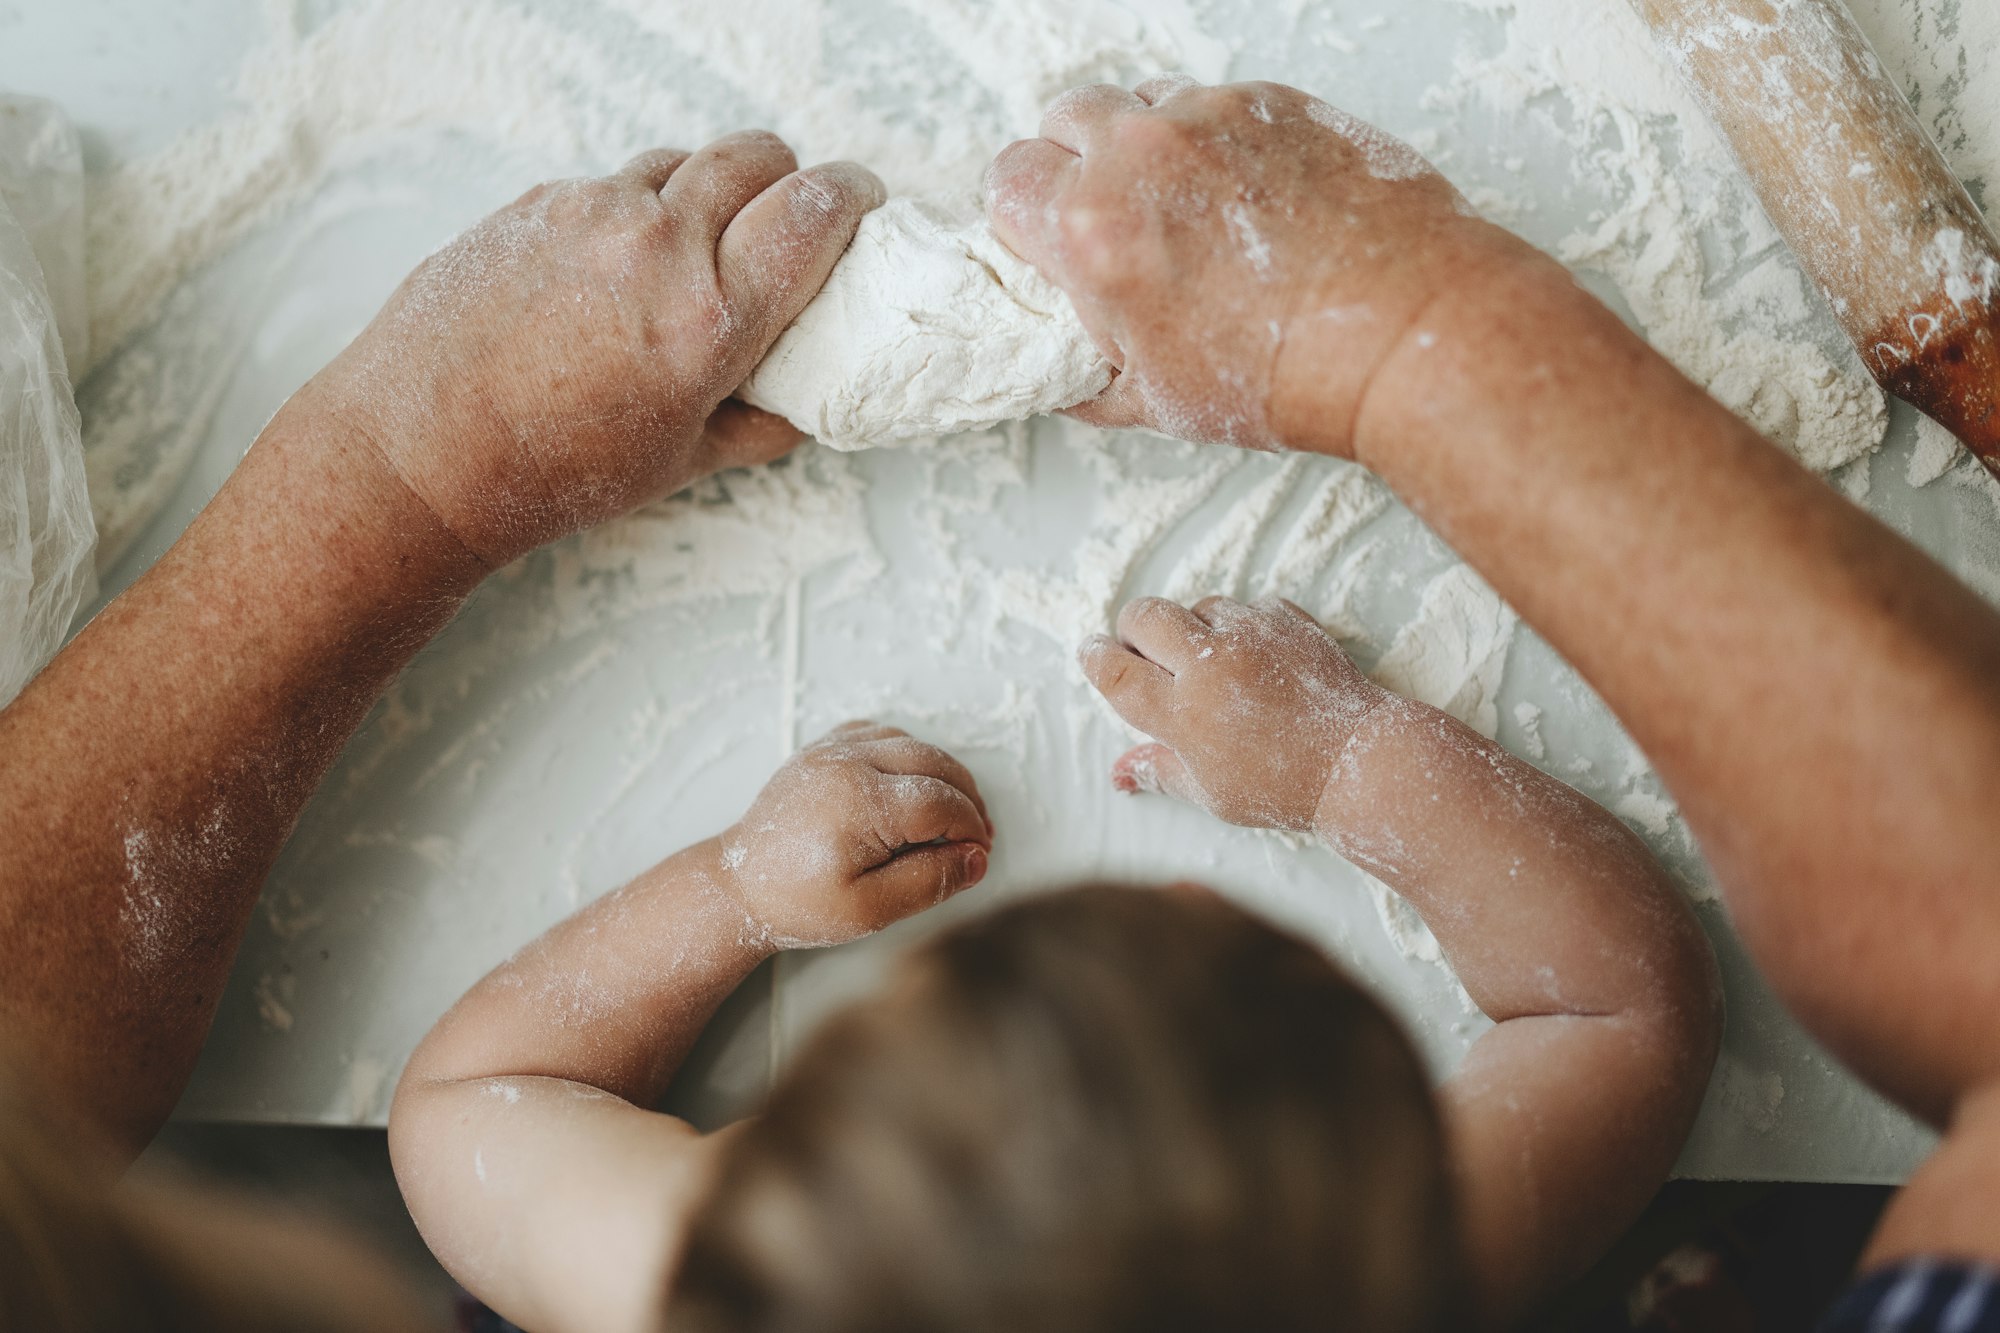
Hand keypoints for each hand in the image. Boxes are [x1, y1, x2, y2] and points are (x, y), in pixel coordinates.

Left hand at [300, 133, 884, 565]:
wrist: (419, 451)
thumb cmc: (550, 471)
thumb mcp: (680, 463)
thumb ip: (758, 425)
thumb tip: (800, 406)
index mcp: (709, 319)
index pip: (813, 212)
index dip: (851, 195)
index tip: (861, 200)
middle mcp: (655, 248)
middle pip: (756, 156)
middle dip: (787, 176)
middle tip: (789, 212)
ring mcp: (590, 213)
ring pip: (681, 162)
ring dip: (707, 189)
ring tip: (697, 244)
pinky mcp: (536, 203)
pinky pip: (610, 184)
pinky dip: (634, 211)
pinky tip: (617, 266)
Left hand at [717, 722, 992, 948]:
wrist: (741, 886)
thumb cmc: (799, 903)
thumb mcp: (870, 909)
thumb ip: (929, 881)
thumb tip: (977, 859)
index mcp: (859, 803)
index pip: (942, 802)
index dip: (971, 828)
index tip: (977, 855)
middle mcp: (847, 764)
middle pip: (936, 764)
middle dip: (967, 800)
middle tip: (975, 837)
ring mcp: (833, 750)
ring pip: (913, 743)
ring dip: (942, 775)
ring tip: (950, 816)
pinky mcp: (823, 748)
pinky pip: (880, 734)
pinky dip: (908, 754)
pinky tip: (911, 787)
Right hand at [985, 77, 1539, 453]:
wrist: (1402, 335)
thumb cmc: (1290, 374)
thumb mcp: (1158, 404)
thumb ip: (1087, 380)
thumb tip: (1069, 370)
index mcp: (1092, 232)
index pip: (1007, 181)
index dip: (1023, 217)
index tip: (1048, 240)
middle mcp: (1142, 157)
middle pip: (1065, 118)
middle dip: (1075, 163)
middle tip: (1113, 216)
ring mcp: (1211, 119)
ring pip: (1143, 101)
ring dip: (1145, 145)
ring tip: (1185, 206)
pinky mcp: (1274, 102)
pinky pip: (1216, 103)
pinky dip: (1218, 142)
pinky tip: (1249, 200)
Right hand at [1079, 596, 1385, 830]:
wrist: (1358, 762)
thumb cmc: (1284, 789)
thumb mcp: (1213, 794)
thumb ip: (1161, 770)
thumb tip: (1120, 774)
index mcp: (1183, 713)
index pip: (1115, 670)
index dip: (1095, 657)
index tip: (1093, 653)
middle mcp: (1212, 665)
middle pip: (1144, 616)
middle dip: (1134, 630)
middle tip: (1147, 654)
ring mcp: (1251, 635)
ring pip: (1197, 606)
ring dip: (1193, 629)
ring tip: (1213, 666)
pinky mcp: (1287, 620)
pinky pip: (1246, 607)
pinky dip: (1241, 627)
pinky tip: (1253, 659)